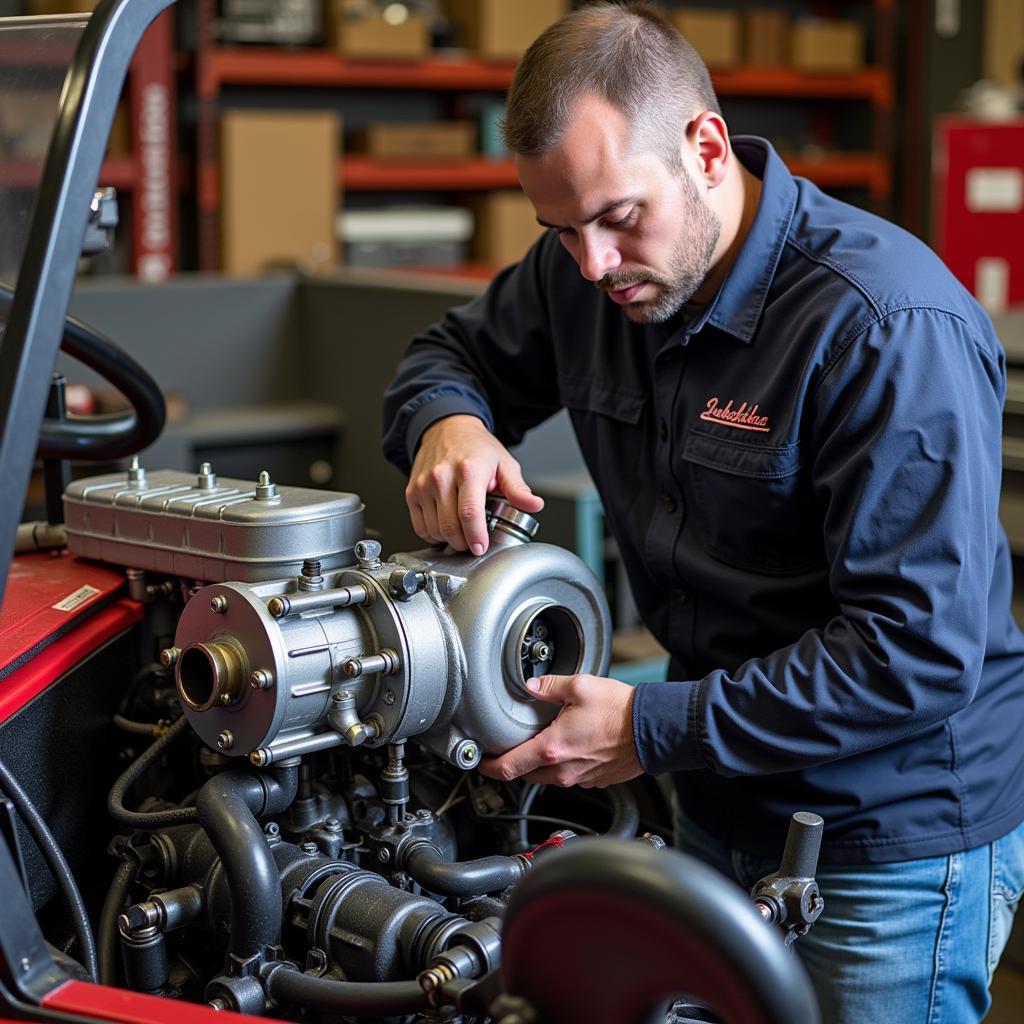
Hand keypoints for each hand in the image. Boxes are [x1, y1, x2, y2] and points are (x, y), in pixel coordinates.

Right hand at [406, 414, 543, 554]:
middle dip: (464, 542)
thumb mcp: (504, 464)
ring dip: (449, 539)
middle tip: (475, 541)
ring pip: (434, 529)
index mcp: (469, 470)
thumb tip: (534, 505)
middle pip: (450, 526)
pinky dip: (432, 534)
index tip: (481, 547)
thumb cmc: (476, 447)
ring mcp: (424, 485)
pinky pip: (420, 526)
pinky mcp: (412, 492)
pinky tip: (445, 528)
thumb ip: (518, 489)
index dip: (476, 536)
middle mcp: (442, 477)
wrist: (447, 428)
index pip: (470, 512)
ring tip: (461, 532)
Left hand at [479, 674, 642, 787]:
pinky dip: (561, 765)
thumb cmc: (621, 711)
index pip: (508, 768)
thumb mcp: (579, 687)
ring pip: (546, 777)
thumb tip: (532, 686)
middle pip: (524, 775)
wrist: (653, 729)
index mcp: (552, 748)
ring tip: (538, 743)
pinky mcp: (593, 780)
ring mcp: (579, 779)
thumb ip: (548, 687)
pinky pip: (568, 776)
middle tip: (504, 749)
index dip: (487, 767)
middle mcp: (563, 770)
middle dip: (511, 764)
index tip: (479, 762)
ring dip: (537, 764)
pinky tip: (569, 746)